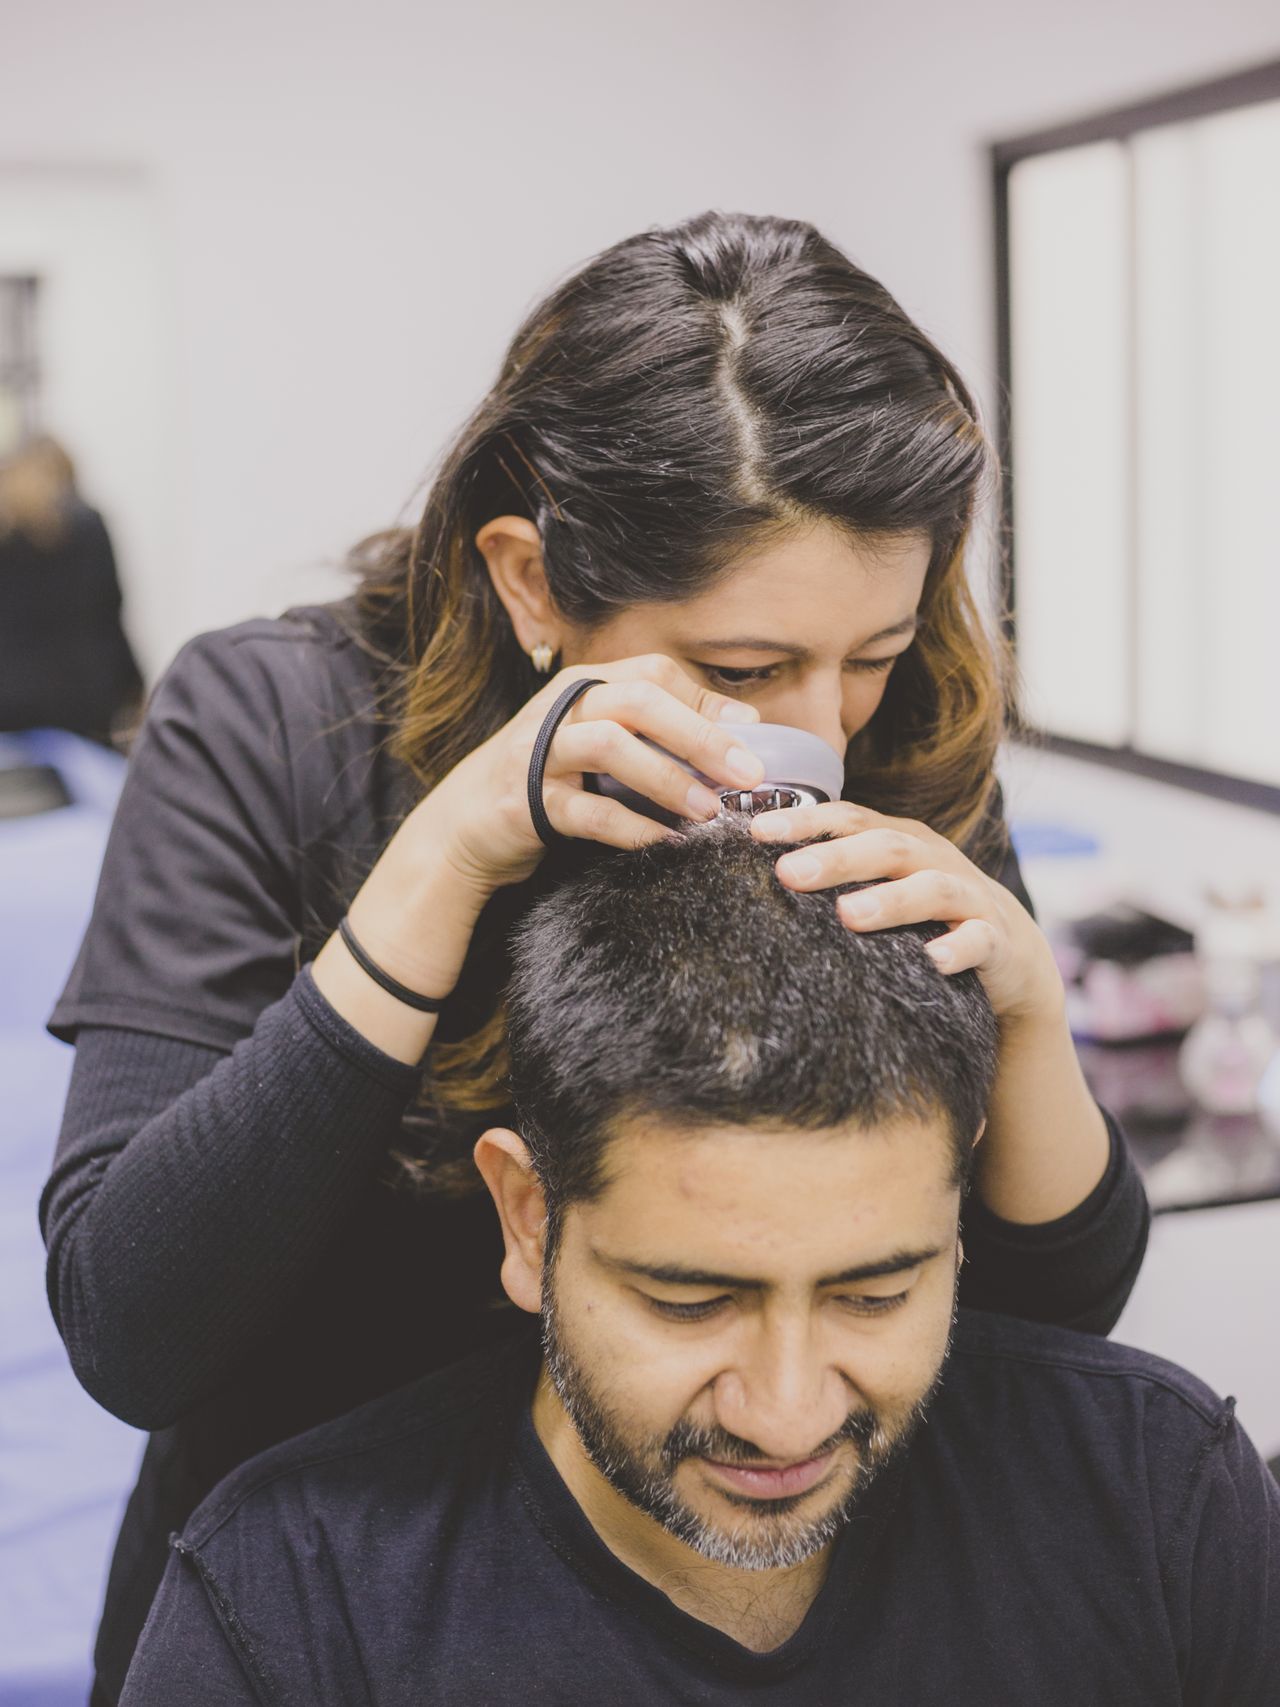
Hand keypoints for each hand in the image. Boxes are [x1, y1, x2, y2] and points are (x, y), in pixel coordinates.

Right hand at [428, 655, 765, 893]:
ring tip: (709, 812)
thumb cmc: (547, 782)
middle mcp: (560, 709)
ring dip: (667, 778)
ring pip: (610, 746)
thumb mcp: (597, 744)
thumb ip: (652, 732)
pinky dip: (632, 829)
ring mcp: (538, 753)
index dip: (705, 700)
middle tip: (747, 772)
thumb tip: (739, 730)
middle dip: (699, 735)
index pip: (653, 674)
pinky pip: (587, 812)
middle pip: (637, 701)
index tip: (751, 734)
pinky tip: (666, 844)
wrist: (463, 826)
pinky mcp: (523, 802)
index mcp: (584, 686)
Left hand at [751, 802, 1062, 1022]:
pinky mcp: (995, 939)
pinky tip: (934, 960)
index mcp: (895, 841)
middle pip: (883, 848)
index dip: (803, 821)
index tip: (753, 832)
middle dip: (835, 858)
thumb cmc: (920, 919)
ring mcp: (966, 896)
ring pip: (932, 888)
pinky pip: (979, 940)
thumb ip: (828, 880)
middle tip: (788, 873)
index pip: (846, 820)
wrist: (1008, 954)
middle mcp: (931, 859)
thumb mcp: (877, 890)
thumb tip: (747, 880)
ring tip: (849, 916)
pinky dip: (958, 947)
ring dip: (891, 901)